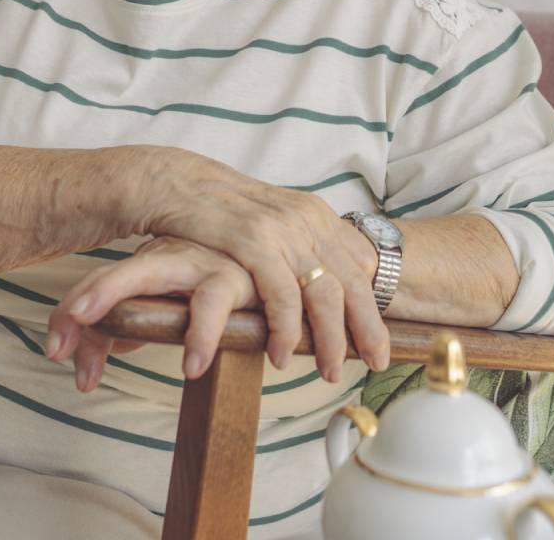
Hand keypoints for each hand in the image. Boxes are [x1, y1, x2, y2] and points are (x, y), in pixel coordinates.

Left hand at [45, 237, 258, 389]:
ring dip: (200, 333)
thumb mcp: (148, 312)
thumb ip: (111, 338)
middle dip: (106, 292)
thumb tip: (83, 374)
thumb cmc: (192, 288)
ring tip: (192, 369)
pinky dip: (261, 333)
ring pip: (206, 298)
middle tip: (79, 317)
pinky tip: (256, 362)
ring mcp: (214, 270)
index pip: (99, 282)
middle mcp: (175, 260)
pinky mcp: (249, 284)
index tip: (55, 349)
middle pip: (136, 272)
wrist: (252, 260)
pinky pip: (262, 306)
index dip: (72, 312)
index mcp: (144, 263)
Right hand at [108, 146, 389, 376]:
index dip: (372, 308)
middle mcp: (306, 219)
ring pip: (323, 292)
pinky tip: (283, 355)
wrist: (174, 180)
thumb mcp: (272, 222)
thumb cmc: (220, 210)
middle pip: (352, 281)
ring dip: (329, 339)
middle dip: (366, 328)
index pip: (360, 265)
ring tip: (329, 373)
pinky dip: (286, 329)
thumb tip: (326, 281)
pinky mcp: (252, 240)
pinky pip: (281, 294)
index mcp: (316, 215)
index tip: (379, 344)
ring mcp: (281, 229)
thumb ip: (300, 245)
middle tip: (375, 365)